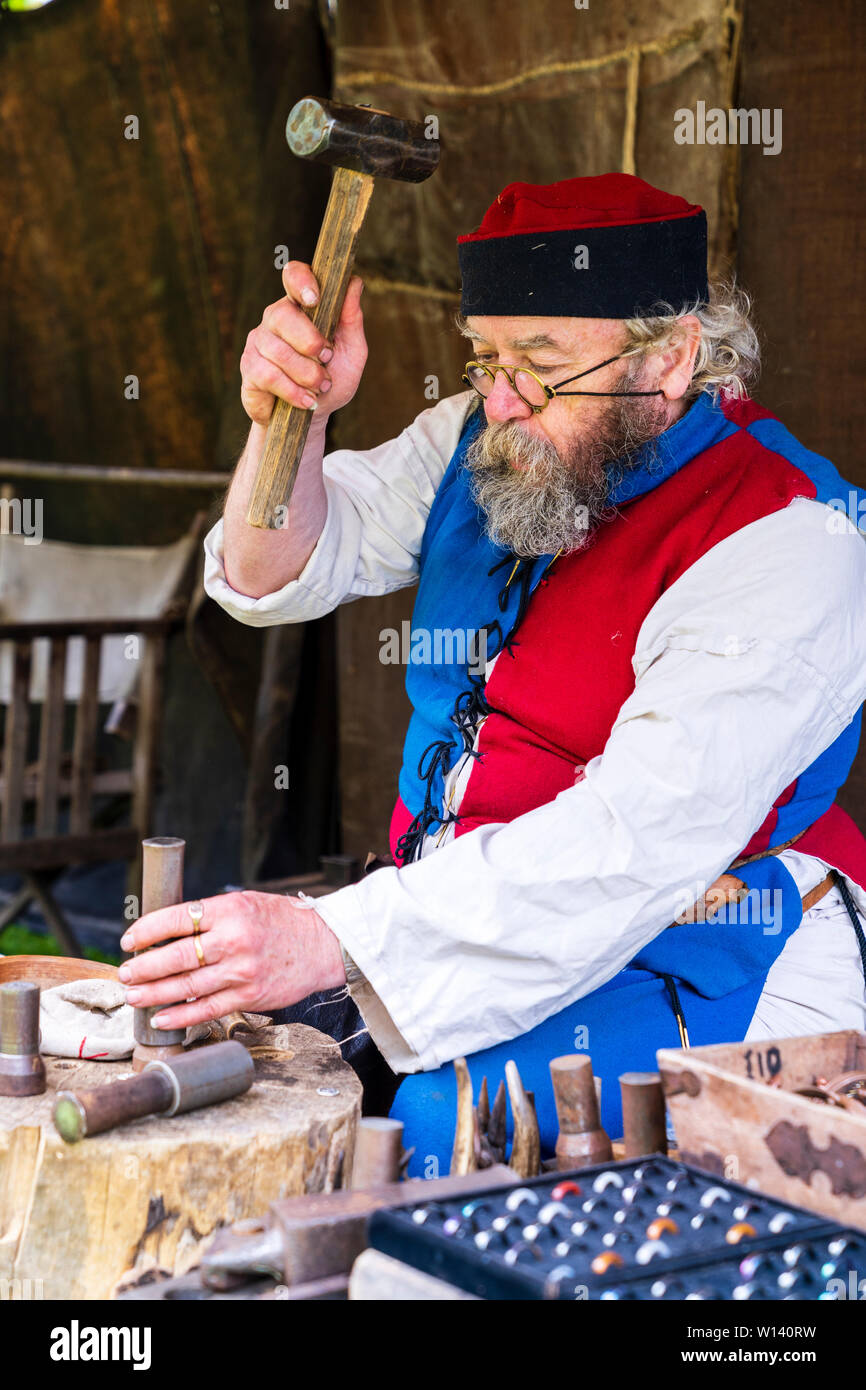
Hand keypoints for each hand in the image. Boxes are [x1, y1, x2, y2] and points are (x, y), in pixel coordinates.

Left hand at [117, 891, 345, 1029]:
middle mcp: (234, 940)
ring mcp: (242, 971)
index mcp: (230, 909)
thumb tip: (166, 934)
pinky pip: (208, 1009)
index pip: (177, 918)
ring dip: (154, 993)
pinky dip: (181, 1016)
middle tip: (125, 972)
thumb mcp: (245, 904)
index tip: (129, 940)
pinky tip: (162, 1018)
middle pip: (176, 957)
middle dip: (144, 967)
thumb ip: (211, 917)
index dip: (146, 930)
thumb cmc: (280, 921)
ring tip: (134, 994)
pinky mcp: (250, 995)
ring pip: (187, 986)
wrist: (323, 944)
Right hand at [240, 264, 366, 425]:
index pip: (293, 276)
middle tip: (327, 359)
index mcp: (301, 307)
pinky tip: (306, 401)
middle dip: (310, 342)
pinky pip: (269, 375)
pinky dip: (293, 391)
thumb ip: (352, 319)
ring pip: (278, 350)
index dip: (301, 281)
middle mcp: (275, 318)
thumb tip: (355, 283)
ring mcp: (258, 342)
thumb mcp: (351, 352)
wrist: (311, 417)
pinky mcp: (249, 368)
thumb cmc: (332, 380)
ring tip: (320, 388)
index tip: (314, 300)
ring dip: (307, 374)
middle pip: (283, 314)